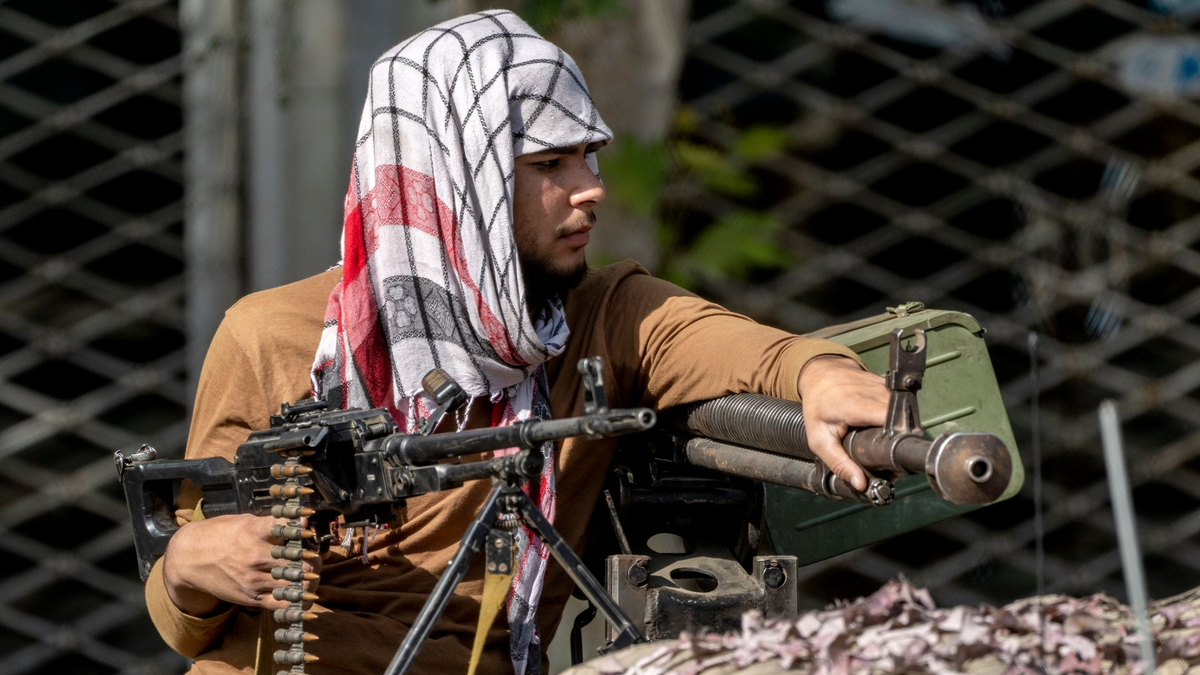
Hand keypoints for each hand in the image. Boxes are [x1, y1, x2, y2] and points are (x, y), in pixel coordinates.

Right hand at [161, 514, 320, 615]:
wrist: (188, 558)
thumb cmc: (220, 535)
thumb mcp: (244, 521)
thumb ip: (271, 524)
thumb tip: (300, 522)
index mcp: (254, 532)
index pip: (286, 527)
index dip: (302, 527)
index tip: (307, 527)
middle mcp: (255, 557)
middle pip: (297, 561)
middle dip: (312, 558)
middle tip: (314, 555)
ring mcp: (253, 579)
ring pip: (293, 584)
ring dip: (309, 579)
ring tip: (311, 573)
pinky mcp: (251, 597)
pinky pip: (280, 604)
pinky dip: (296, 601)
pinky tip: (303, 595)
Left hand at [797, 355, 888, 490]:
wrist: (820, 374)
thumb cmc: (817, 405)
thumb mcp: (819, 439)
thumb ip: (838, 463)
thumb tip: (860, 484)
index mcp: (858, 405)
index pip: (892, 422)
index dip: (897, 443)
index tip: (892, 461)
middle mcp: (875, 393)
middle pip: (901, 423)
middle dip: (898, 444)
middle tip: (888, 460)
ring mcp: (884, 387)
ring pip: (902, 416)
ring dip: (897, 432)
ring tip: (882, 443)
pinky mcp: (888, 386)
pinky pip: (898, 408)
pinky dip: (893, 420)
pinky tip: (881, 427)